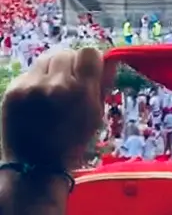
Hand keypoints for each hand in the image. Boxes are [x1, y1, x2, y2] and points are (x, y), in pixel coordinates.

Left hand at [1, 48, 112, 169]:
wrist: (34, 165)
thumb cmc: (72, 141)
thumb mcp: (96, 115)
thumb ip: (103, 84)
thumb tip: (111, 60)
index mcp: (81, 91)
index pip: (89, 53)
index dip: (90, 61)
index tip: (88, 72)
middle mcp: (56, 84)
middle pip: (66, 53)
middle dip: (70, 65)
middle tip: (69, 82)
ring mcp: (31, 86)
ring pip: (46, 59)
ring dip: (52, 69)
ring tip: (52, 89)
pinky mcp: (13, 90)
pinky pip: (30, 73)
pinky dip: (36, 81)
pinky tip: (37, 99)